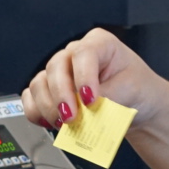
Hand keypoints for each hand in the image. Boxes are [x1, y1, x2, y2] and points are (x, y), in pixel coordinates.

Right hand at [20, 28, 166, 129]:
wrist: (137, 105)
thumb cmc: (137, 89)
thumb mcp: (132, 89)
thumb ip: (109, 96)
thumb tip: (86, 109)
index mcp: (99, 43)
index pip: (83, 53)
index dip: (83, 77)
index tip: (90, 100)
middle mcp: (75, 54)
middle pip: (55, 67)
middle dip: (61, 95)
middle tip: (72, 118)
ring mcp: (61, 72)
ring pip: (39, 83)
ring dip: (48, 106)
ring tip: (64, 124)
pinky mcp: (51, 91)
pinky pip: (31, 98)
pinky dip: (35, 111)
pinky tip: (47, 122)